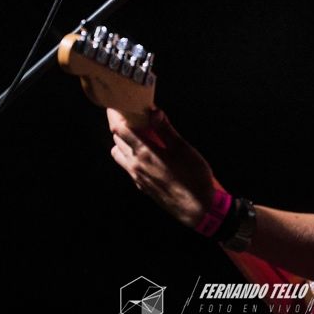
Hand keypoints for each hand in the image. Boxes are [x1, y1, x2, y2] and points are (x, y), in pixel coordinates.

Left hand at [108, 107, 216, 228]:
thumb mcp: (183, 149)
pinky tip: (146, 153)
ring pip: (119, 155)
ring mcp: (137, 178)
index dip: (116, 115)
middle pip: (117, 140)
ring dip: (123, 142)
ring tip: (138, 134)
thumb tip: (153, 111)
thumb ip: (166, 129)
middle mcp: (134, 165)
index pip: (119, 129)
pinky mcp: (142, 186)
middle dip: (120, 126)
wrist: (197, 210)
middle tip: (130, 115)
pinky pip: (128, 167)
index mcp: (143, 153)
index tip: (119, 104)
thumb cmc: (193, 177)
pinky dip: (130, 156)